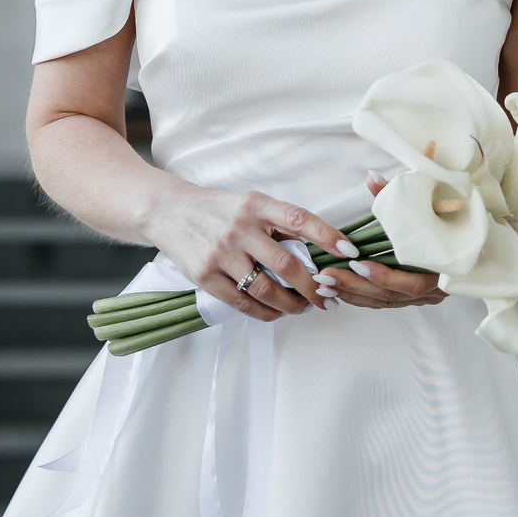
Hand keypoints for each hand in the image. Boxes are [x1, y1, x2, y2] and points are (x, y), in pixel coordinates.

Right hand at [143, 186, 343, 320]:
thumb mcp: (249, 204)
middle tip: (329, 297)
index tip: (349, 251)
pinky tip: (277, 313)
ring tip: (304, 307)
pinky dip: (265, 312)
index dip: (327, 236)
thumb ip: (279, 223)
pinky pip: (242, 302)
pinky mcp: (206, 276)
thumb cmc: (218, 210)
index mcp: (256, 205)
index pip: (299, 219)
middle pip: (286, 264)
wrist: (168, 211)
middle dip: (314, 286)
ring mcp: (221, 253)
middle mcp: (239, 227)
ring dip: (292, 304)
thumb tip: (319, 249)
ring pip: (266, 289)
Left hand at [322, 173, 445, 310]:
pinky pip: (383, 302)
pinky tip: (336, 290)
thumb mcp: (425, 205)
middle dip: (357, 286)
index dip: (385, 277)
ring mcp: (424, 296)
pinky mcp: (412, 298)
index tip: (359, 264)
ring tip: (324, 283)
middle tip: (328, 275)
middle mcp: (435, 289)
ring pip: (384, 302)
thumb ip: (397, 195)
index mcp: (445, 269)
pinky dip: (359, 297)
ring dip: (352, 293)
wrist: (476, 237)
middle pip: (392, 296)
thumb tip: (371, 178)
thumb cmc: (449, 218)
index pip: (413, 282)